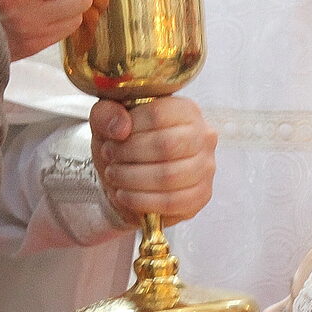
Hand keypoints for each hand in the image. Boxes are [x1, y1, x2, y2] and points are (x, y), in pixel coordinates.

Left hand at [90, 97, 217, 225]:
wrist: (130, 179)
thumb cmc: (124, 144)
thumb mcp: (107, 123)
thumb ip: (106, 115)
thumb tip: (121, 127)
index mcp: (186, 110)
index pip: (159, 114)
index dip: (130, 127)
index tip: (111, 138)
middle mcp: (203, 136)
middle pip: (166, 145)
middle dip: (129, 153)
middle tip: (110, 157)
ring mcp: (206, 167)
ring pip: (168, 176)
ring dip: (131, 177)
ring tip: (114, 175)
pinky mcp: (201, 195)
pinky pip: (171, 201)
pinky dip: (141, 200)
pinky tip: (123, 195)